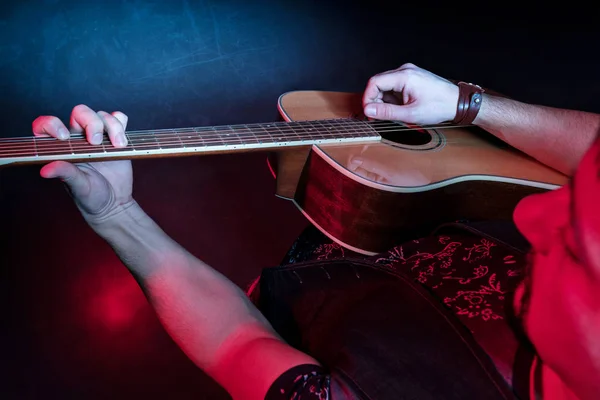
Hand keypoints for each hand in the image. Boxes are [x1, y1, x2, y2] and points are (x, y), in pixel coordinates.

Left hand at [32, 104, 132, 223]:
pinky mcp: (115, 137)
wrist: (114, 203)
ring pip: (101, 115)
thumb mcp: (78, 187)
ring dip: (112, 126)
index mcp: (61, 149)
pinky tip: (122, 140)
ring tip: (118, 145)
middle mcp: (77, 139)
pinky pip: (119, 119)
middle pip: (80, 112)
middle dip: (91, 122)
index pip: (46, 126)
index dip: (52, 124)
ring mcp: (98, 136)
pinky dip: (121, 123)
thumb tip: (46, 169)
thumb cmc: (91, 197)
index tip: (64, 137)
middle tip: (97, 142)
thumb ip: (65, 174)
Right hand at [362, 63, 458, 123]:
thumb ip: (387, 112)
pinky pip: (394, 86)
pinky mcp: (412, 77)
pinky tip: (401, 108)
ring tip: (395, 113)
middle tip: (378, 116)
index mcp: (404, 76)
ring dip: (385, 101)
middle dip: (375, 100)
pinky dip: (393, 98)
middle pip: (379, 83)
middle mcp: (405, 70)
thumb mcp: (410, 114)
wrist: (458, 102)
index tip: (368, 112)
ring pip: (386, 86)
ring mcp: (409, 73)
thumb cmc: (439, 106)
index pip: (374, 82)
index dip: (367, 98)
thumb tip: (368, 110)